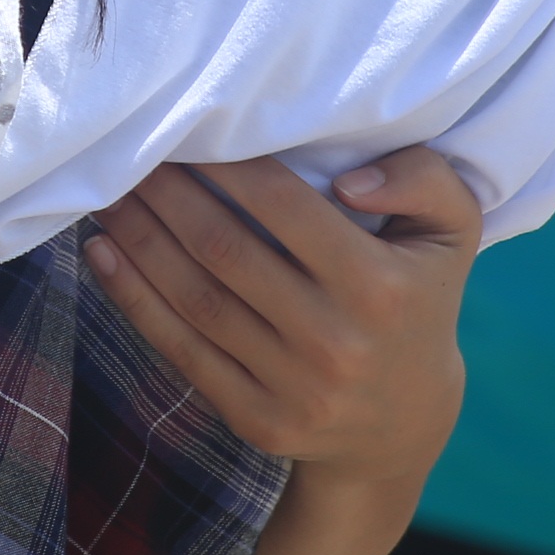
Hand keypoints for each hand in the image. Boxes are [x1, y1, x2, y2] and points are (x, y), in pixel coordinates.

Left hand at [80, 150, 477, 485]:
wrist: (404, 424)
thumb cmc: (418, 299)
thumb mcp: (451, 233)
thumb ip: (424, 179)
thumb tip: (350, 180)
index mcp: (380, 286)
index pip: (285, 207)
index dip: (226, 165)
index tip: (187, 131)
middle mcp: (335, 341)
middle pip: (226, 250)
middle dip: (167, 197)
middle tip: (131, 154)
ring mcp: (294, 388)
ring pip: (196, 299)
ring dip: (140, 242)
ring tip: (108, 195)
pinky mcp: (257, 419)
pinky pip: (183, 351)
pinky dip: (134, 300)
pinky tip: (104, 256)